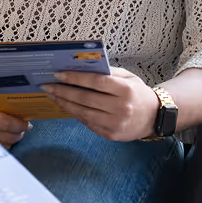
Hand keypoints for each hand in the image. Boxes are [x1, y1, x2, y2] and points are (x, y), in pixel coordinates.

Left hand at [41, 68, 160, 141]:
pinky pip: (87, 123)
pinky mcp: (110, 135)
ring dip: (64, 103)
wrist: (154, 117)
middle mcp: (120, 108)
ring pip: (83, 112)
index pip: (96, 82)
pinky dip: (75, 113)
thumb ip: (108, 72)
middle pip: (85, 98)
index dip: (75, 78)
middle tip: (47, 85)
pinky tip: (65, 106)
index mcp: (126, 90)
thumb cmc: (138, 93)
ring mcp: (115, 123)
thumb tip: (81, 67)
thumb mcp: (128, 77)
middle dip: (63, 91)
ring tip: (52, 95)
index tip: (58, 74)